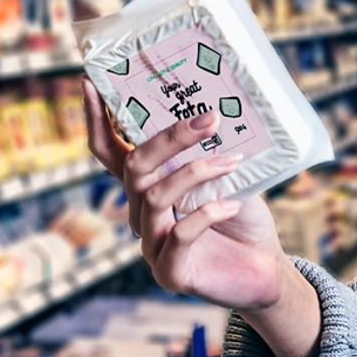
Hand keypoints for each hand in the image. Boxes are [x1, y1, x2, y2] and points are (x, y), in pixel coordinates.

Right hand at [84, 81, 287, 311]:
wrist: (265, 271)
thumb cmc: (243, 219)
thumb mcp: (226, 177)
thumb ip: (208, 152)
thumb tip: (213, 111)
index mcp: (148, 188)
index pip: (109, 153)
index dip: (96, 121)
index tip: (90, 84)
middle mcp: (141, 215)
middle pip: (135, 168)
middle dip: (169, 139)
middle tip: (209, 119)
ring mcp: (151, 245)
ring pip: (155, 196)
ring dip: (195, 172)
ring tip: (232, 161)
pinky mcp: (170, 272)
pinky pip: (179, 235)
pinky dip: (207, 214)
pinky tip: (233, 205)